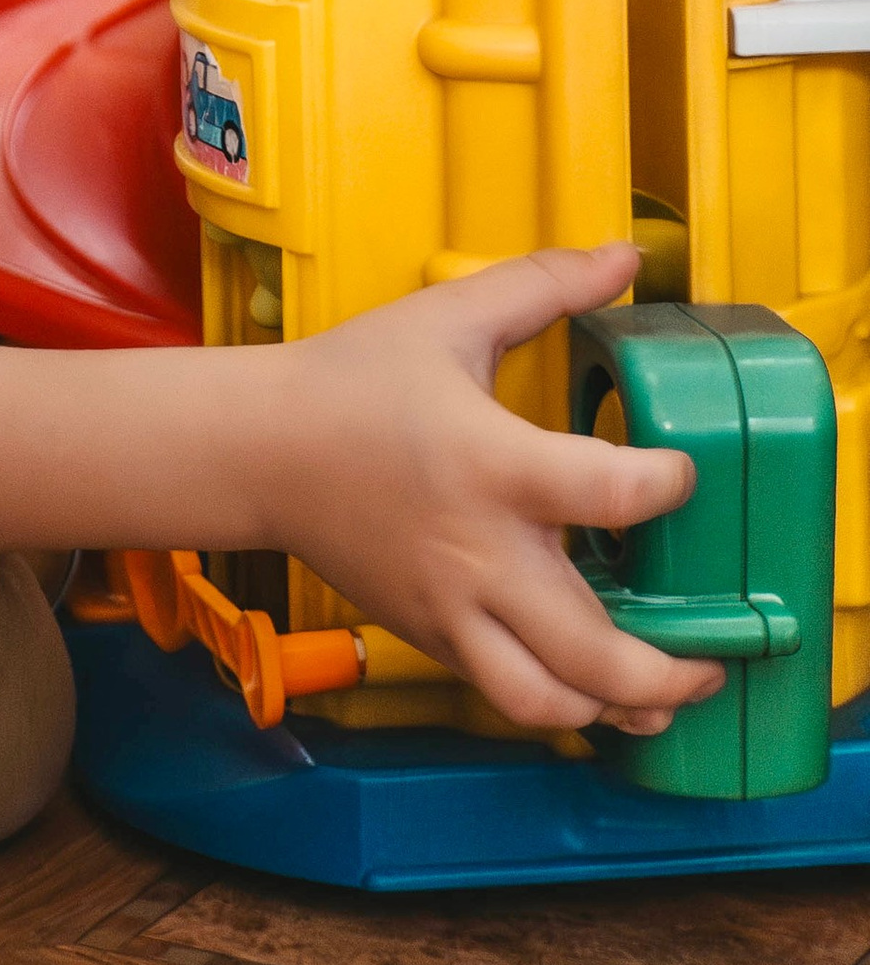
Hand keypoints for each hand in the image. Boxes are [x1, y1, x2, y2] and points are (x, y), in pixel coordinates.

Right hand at [255, 244, 723, 735]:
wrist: (255, 449)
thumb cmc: (348, 381)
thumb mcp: (447, 316)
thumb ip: (543, 285)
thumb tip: (624, 257)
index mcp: (491, 464)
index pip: (612, 495)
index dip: (669, 487)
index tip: (681, 474)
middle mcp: (478, 553)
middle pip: (593, 652)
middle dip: (669, 672)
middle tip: (710, 657)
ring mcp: (451, 607)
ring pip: (548, 701)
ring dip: (616, 707)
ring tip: (658, 694)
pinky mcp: (430, 635)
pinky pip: (504, 695)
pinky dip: (559, 703)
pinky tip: (590, 683)